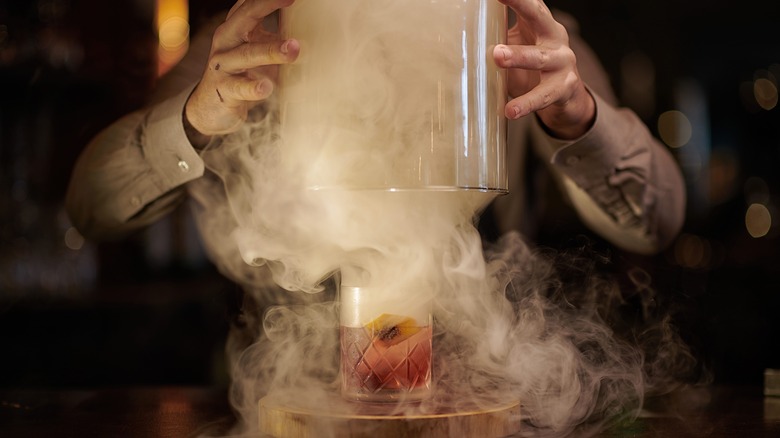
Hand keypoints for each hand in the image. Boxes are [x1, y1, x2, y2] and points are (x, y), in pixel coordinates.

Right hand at [185, 0, 299, 137]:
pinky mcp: (225, 91)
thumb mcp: (256, 49)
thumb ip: (275, 35)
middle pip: (243, 19)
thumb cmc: (241, 74)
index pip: (248, 5)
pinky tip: (266, 86)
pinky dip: (253, 87)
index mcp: (235, 29)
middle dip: (265, 6)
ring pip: (246, 54)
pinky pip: (240, 88)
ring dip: (271, 50)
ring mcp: (223, 66)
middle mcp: (226, 42)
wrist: (210, 109)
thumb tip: (305, 21)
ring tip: (293, 48)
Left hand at [493, 0, 594, 138]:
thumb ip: (499, 35)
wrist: (567, 97)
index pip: (529, 2)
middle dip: (520, 5)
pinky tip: (510, 111)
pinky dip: (526, 103)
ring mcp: (563, 62)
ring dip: (518, 56)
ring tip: (497, 57)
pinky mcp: (564, 87)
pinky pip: (544, 96)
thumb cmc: (534, 67)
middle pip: (539, 17)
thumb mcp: (518, 46)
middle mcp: (555, 38)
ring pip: (539, 58)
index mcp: (541, 24)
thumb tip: (462, 27)